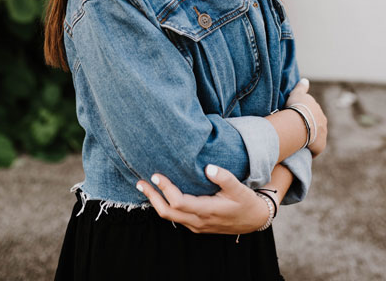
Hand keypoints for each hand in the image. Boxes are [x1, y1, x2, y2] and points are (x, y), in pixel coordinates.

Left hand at [136, 165, 270, 234]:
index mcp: (207, 211)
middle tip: (140, 182)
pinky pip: (176, 218)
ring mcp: (196, 226)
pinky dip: (165, 206)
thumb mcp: (238, 187)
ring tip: (145, 187)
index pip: (179, 202)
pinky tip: (160, 195)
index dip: (165, 189)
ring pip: (170, 217)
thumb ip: (224, 177)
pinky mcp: (197, 225)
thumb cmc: (245, 201)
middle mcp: (198, 221)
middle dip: (152, 197)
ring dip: (156, 202)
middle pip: (168, 212)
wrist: (254, 220)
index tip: (156, 175)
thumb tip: (208, 167)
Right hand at [286, 78, 327, 157]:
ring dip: (308, 138)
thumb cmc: (297, 107)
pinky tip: (301, 151)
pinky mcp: (320, 146)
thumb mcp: (297, 94)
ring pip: (315, 136)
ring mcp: (322, 134)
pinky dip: (308, 149)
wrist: (301, 122)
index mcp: (318, 110)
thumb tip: (305, 80)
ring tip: (297, 141)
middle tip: (295, 130)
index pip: (312, 113)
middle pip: (315, 125)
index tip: (296, 117)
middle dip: (308, 126)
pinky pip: (314, 149)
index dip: (304, 115)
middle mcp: (323, 121)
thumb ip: (301, 87)